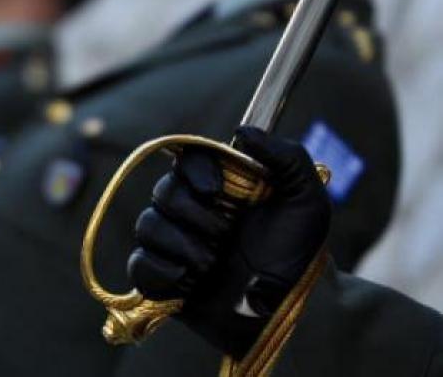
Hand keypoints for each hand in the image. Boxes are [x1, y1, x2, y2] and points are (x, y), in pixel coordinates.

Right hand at [127, 127, 330, 357]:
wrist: (290, 314)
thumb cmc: (300, 257)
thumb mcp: (307, 200)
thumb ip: (285, 155)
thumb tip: (242, 130)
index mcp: (221, 188)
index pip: (187, 159)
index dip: (194, 171)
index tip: (215, 191)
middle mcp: (194, 212)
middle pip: (162, 192)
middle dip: (192, 215)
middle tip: (224, 237)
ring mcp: (175, 246)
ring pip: (147, 226)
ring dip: (179, 245)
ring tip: (210, 266)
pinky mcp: (163, 279)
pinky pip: (138, 265)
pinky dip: (160, 271)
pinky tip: (188, 282)